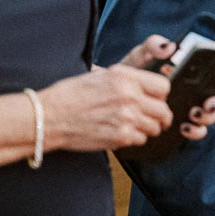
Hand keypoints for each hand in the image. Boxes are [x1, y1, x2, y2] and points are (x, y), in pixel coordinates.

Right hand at [39, 64, 172, 151]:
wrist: (51, 116)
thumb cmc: (71, 94)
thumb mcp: (102, 75)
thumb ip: (129, 79)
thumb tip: (149, 87)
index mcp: (125, 77)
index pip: (164, 86)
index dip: (161, 94)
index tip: (157, 99)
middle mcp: (129, 96)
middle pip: (164, 110)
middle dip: (160, 116)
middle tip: (153, 118)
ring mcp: (127, 118)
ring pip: (155, 127)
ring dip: (148, 128)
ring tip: (134, 125)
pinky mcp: (120, 137)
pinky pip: (141, 140)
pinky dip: (135, 138)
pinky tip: (122, 132)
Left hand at [115, 36, 214, 139]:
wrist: (116, 94)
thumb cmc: (135, 71)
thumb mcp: (142, 54)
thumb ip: (153, 45)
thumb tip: (169, 47)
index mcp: (194, 71)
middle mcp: (197, 90)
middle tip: (209, 103)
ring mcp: (191, 108)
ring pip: (211, 115)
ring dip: (208, 117)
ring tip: (194, 115)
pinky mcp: (182, 124)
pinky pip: (197, 131)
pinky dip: (195, 131)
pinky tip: (184, 127)